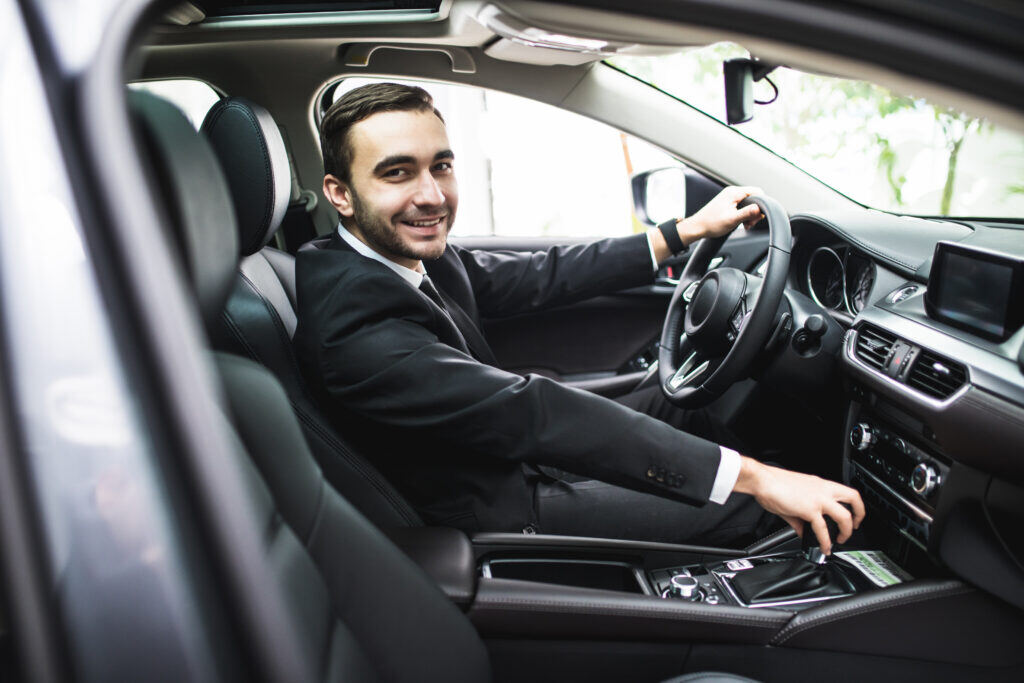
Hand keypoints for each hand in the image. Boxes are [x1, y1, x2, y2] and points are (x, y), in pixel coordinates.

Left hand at [680, 186, 763, 241]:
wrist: (698, 227)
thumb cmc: (711, 223)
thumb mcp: (732, 219)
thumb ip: (747, 213)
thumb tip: (759, 209)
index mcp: (733, 192)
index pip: (756, 191)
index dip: (761, 203)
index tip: (759, 215)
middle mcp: (732, 192)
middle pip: (753, 198)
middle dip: (755, 211)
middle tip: (751, 223)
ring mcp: (730, 198)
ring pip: (748, 203)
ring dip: (750, 214)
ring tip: (746, 225)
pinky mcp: (728, 204)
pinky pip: (742, 207)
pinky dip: (744, 215)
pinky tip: (742, 223)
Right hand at [733, 457, 865, 553]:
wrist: (762, 480)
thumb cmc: (772, 484)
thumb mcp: (791, 500)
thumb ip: (799, 517)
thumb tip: (802, 530)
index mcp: (819, 484)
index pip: (844, 492)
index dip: (851, 504)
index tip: (850, 514)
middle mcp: (823, 489)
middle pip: (854, 498)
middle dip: (859, 514)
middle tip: (855, 526)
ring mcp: (819, 499)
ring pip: (845, 515)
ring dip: (846, 531)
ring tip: (841, 540)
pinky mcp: (810, 509)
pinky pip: (823, 529)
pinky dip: (825, 541)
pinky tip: (824, 547)